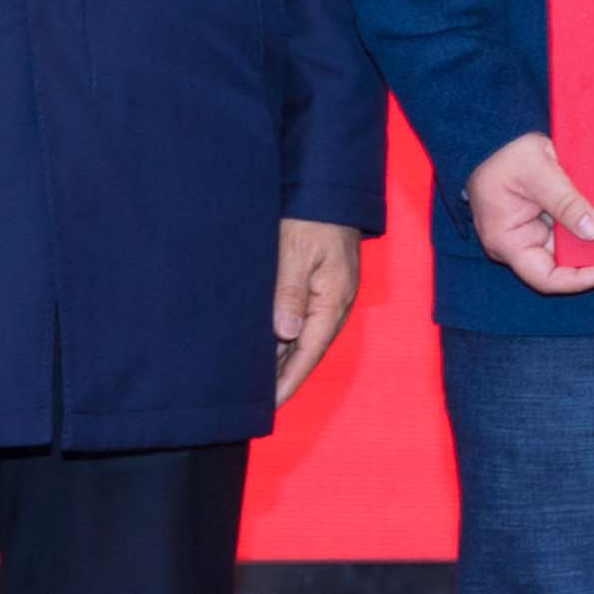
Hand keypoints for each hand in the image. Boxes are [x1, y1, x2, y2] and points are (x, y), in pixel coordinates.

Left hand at [271, 217, 362, 405]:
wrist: (330, 188)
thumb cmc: (312, 218)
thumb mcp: (295, 252)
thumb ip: (289, 292)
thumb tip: (286, 334)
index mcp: (333, 300)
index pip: (309, 351)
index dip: (289, 380)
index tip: (270, 404)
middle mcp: (335, 303)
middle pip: (308, 351)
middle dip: (285, 377)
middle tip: (258, 402)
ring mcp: (330, 295)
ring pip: (305, 337)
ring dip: (284, 359)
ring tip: (259, 382)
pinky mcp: (322, 285)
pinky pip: (304, 321)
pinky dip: (287, 339)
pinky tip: (270, 346)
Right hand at [468, 132, 593, 293]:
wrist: (493, 136)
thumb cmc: (505, 154)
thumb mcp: (538, 171)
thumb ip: (565, 202)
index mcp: (506, 240)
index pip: (545, 278)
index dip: (578, 280)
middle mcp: (516, 244)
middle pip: (558, 266)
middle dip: (588, 260)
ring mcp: (527, 233)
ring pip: (564, 249)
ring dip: (587, 241)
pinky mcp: (538, 222)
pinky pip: (564, 232)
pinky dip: (582, 226)